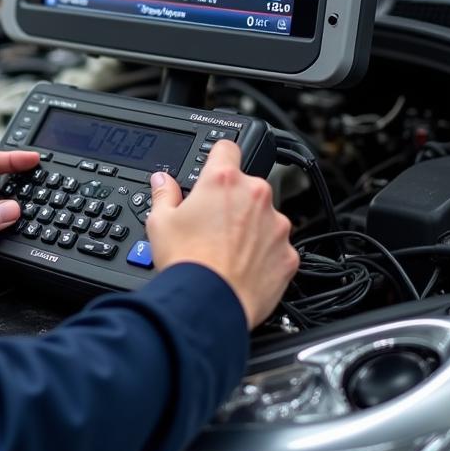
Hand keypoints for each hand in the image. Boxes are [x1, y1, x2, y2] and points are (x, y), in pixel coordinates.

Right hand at [145, 141, 298, 327]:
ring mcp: (276, 226)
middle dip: (234, 200)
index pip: (227, 147)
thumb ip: (164, 194)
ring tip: (228, 249)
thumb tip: (162, 181)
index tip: (217, 165)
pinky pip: (277, 247)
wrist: (210, 303)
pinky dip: (264, 254)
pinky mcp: (288, 255)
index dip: (219, 155)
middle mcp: (255, 196)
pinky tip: (243, 267)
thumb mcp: (160, 221)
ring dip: (252, 226)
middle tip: (213, 222)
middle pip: (247, 186)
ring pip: (265, 216)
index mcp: (223, 181)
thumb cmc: (186, 261)